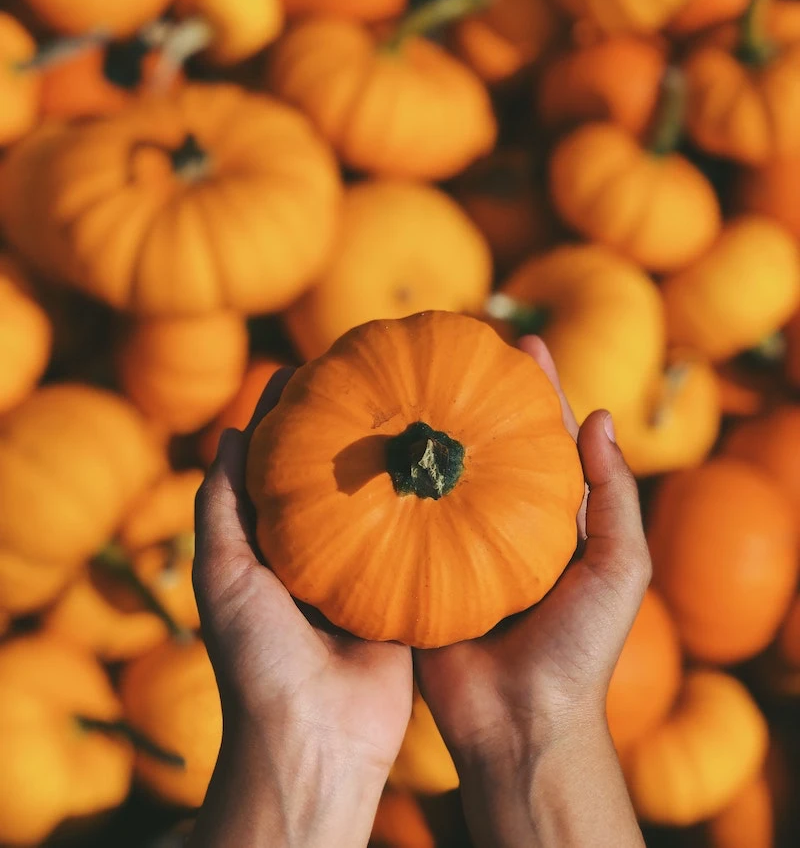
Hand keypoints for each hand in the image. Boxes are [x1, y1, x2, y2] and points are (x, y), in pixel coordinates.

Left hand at [190, 369, 411, 847]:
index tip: (309, 367)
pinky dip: (432, 508)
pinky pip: (421, 543)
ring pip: (383, 504)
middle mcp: (321, 554)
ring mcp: (365, 575)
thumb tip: (232, 434)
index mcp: (273, 548)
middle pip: (337, 476)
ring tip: (417, 405)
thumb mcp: (224, 576)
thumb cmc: (257, 661)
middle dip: (352, 428)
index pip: (281, 466)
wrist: (316, 740)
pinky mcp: (406, 597)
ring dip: (396, 461)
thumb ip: (221, 507)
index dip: (290, 417)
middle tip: (374, 375)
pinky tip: (449, 466)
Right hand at [415, 336, 650, 847]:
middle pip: (486, 445)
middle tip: (451, 345)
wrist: (519, 725)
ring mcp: (456, 545)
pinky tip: (371, 445)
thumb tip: (600, 417)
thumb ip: (615, 496)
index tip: (521, 340)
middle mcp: (501, 524)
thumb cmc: (579, 649)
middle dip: (472, 395)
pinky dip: (389, 483)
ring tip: (404, 379)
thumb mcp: (619, 570)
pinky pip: (401, 520)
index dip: (537, 388)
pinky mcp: (417, 572)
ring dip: (425, 430)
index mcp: (551, 520)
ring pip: (440, 474)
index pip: (545, 438)